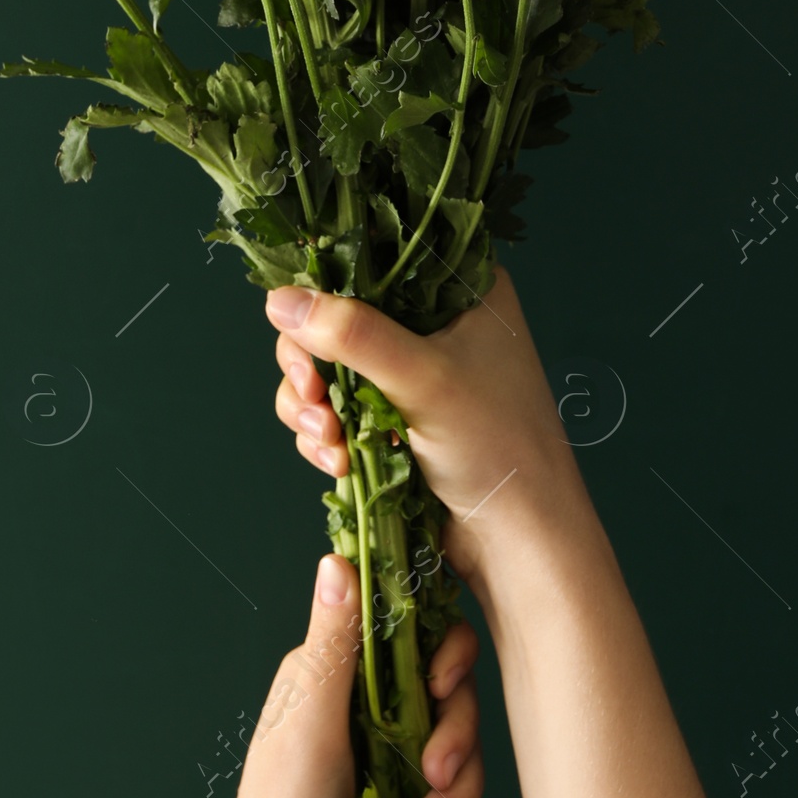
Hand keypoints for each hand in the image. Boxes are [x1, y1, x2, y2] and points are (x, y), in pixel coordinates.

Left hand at [209, 553, 484, 797]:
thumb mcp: (309, 724)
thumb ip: (334, 644)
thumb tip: (337, 557)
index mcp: (338, 678)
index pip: (414, 638)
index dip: (444, 658)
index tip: (441, 689)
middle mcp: (367, 715)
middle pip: (452, 700)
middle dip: (455, 741)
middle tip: (432, 776)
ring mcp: (390, 767)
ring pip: (462, 757)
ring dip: (454, 797)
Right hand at [265, 268, 591, 597]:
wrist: (519, 538)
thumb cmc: (497, 445)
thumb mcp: (423, 378)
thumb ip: (351, 335)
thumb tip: (278, 299)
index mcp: (460, 287)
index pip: (373, 258)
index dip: (327, 288)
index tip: (302, 328)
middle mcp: (435, 322)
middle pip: (337, 317)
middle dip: (311, 364)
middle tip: (312, 396)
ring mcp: (411, 372)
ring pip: (327, 368)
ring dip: (313, 406)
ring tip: (328, 441)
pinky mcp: (393, 417)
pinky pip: (335, 410)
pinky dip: (325, 435)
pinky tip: (338, 463)